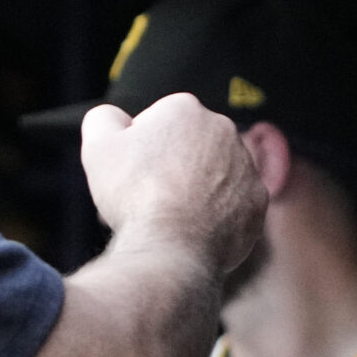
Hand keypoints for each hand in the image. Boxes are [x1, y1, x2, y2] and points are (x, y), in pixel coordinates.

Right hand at [78, 93, 265, 275]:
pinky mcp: (258, 201)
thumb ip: (104, 118)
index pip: (159, 121)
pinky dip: (217, 213)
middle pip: (191, 146)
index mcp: (186, 108)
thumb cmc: (134, 194)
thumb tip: (118, 118)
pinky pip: (233, 203)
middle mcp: (224, 130)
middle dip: (174, 163)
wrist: (172, 247)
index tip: (135, 171)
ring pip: (214, 174)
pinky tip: (196, 226)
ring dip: (197, 187)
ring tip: (174, 212)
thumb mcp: (99, 145)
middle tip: (152, 193)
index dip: (141, 147)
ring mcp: (246, 166)